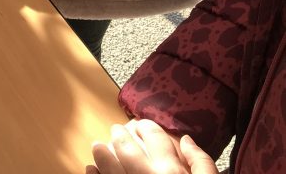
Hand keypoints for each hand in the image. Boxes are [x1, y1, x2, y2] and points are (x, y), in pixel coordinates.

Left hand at [88, 120, 217, 173]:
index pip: (154, 138)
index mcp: (171, 170)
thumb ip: (203, 164)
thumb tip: (186, 140)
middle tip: (115, 130)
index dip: (146, 127)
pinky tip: (90, 169)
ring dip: (101, 154)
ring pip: (109, 166)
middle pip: (127, 148)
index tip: (141, 124)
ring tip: (97, 146)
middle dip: (119, 136)